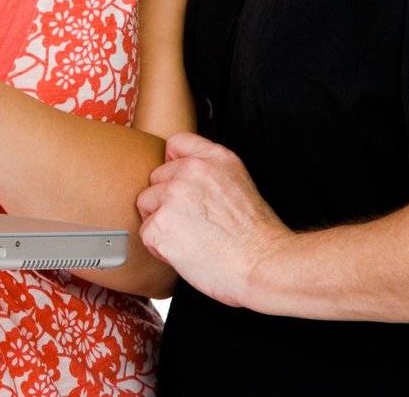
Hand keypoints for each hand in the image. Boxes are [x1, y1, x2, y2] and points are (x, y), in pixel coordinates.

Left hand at [135, 131, 292, 308]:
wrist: (262, 264)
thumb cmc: (255, 235)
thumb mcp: (240, 182)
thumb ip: (210, 169)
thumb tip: (181, 172)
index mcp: (214, 158)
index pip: (175, 144)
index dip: (173, 166)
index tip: (181, 185)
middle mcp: (191, 171)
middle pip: (156, 179)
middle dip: (166, 201)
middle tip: (192, 223)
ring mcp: (173, 196)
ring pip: (146, 205)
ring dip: (161, 223)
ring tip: (189, 239)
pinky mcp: (161, 224)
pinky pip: (146, 233)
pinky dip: (160, 247)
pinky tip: (184, 252)